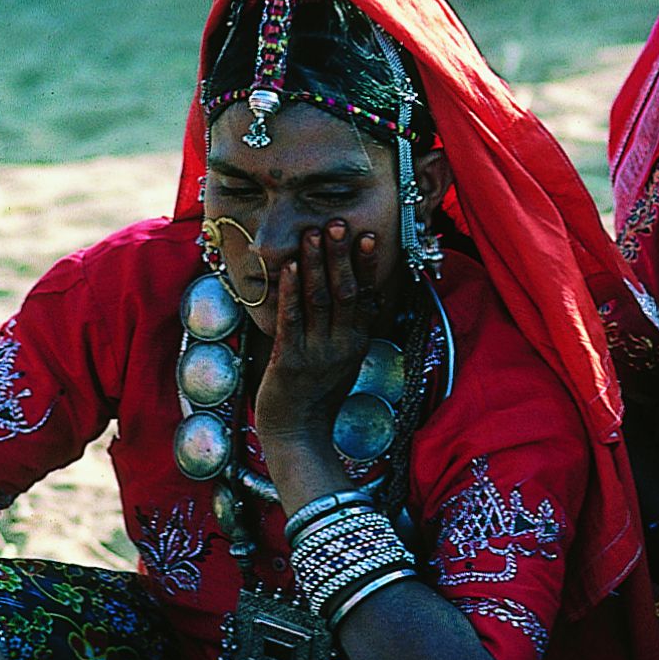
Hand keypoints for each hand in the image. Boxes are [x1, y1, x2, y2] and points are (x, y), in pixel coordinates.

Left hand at [256, 220, 381, 446]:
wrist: (298, 435)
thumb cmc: (318, 397)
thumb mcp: (343, 361)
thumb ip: (348, 329)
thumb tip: (357, 295)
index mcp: (356, 343)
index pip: (366, 296)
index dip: (367, 266)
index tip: (368, 236)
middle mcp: (341, 345)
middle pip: (345, 292)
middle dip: (341, 256)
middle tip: (337, 224)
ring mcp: (317, 352)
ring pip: (319, 300)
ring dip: (316, 265)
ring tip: (313, 233)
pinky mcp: (290, 360)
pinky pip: (292, 319)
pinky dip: (291, 291)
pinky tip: (291, 267)